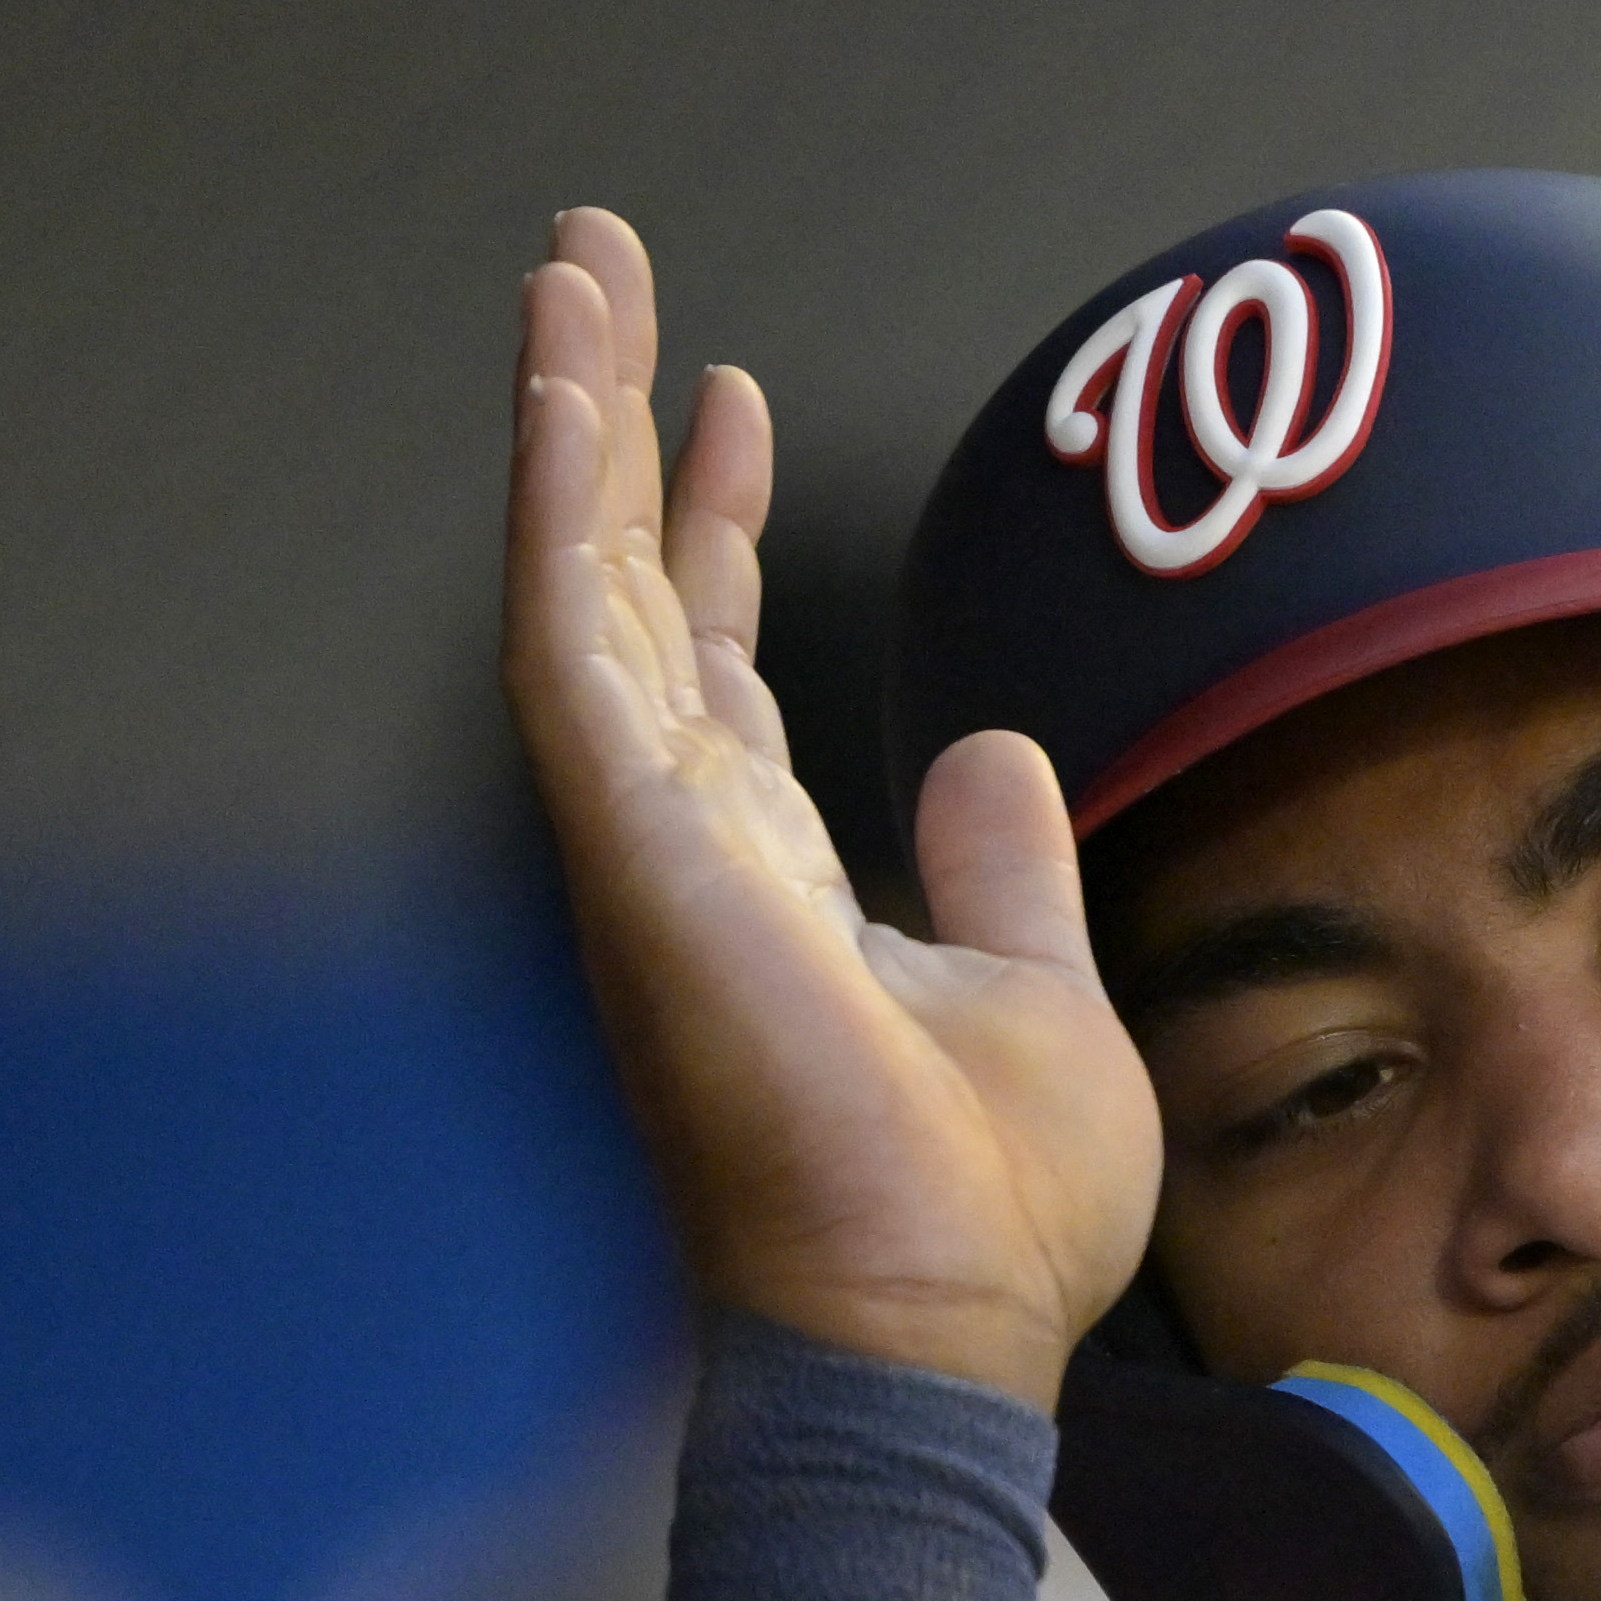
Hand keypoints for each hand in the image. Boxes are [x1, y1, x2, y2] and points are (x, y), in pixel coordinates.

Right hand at [507, 210, 1158, 1400]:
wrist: (938, 1334)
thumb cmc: (983, 1219)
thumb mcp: (1038, 997)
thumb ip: (1002, 869)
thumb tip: (987, 751)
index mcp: (768, 874)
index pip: (717, 656)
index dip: (713, 520)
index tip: (727, 392)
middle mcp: (684, 846)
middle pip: (628, 589)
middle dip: (611, 424)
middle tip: (593, 267)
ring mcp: (646, 847)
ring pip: (583, 584)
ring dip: (569, 420)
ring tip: (567, 269)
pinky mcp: (633, 854)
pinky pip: (575, 642)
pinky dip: (563, 508)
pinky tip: (565, 385)